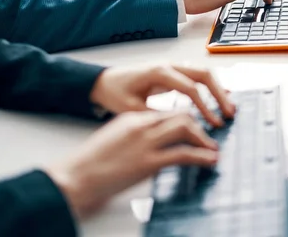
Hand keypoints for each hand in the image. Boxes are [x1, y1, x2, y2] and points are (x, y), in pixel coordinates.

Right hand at [45, 111, 218, 219]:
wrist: (75, 177)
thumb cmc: (90, 163)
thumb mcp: (115, 139)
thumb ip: (135, 135)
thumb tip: (154, 142)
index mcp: (133, 118)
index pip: (168, 111)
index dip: (186, 118)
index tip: (196, 127)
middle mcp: (141, 125)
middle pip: (181, 116)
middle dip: (199, 125)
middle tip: (209, 137)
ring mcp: (145, 142)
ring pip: (185, 129)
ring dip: (204, 139)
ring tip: (212, 148)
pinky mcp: (148, 162)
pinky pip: (183, 154)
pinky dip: (201, 156)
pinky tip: (209, 160)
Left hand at [90, 64, 235, 126]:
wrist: (104, 81)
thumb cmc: (115, 93)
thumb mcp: (132, 109)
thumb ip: (156, 116)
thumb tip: (179, 128)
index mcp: (159, 72)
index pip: (190, 88)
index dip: (205, 107)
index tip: (213, 123)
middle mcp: (169, 65)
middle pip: (203, 75)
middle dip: (219, 94)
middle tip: (229, 114)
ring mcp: (173, 67)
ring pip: (203, 74)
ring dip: (218, 90)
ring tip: (229, 109)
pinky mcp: (174, 73)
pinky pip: (197, 77)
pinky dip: (211, 87)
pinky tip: (222, 97)